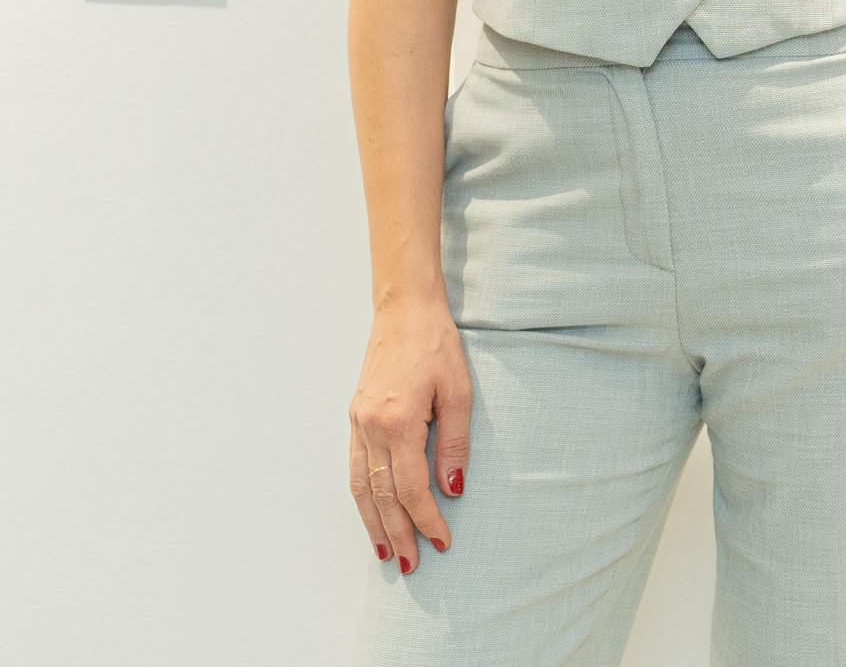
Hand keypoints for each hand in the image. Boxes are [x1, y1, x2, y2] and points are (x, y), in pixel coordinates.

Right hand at [348, 299, 469, 573]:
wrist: (404, 312)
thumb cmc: (437, 346)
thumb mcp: (459, 392)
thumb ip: (455, 443)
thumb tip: (453, 489)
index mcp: (398, 422)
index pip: (411, 487)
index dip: (427, 518)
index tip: (442, 540)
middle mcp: (370, 428)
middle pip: (381, 495)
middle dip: (398, 533)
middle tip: (412, 564)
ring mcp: (357, 424)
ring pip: (360, 488)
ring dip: (374, 523)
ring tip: (387, 552)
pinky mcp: (354, 419)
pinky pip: (353, 469)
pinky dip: (361, 498)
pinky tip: (371, 514)